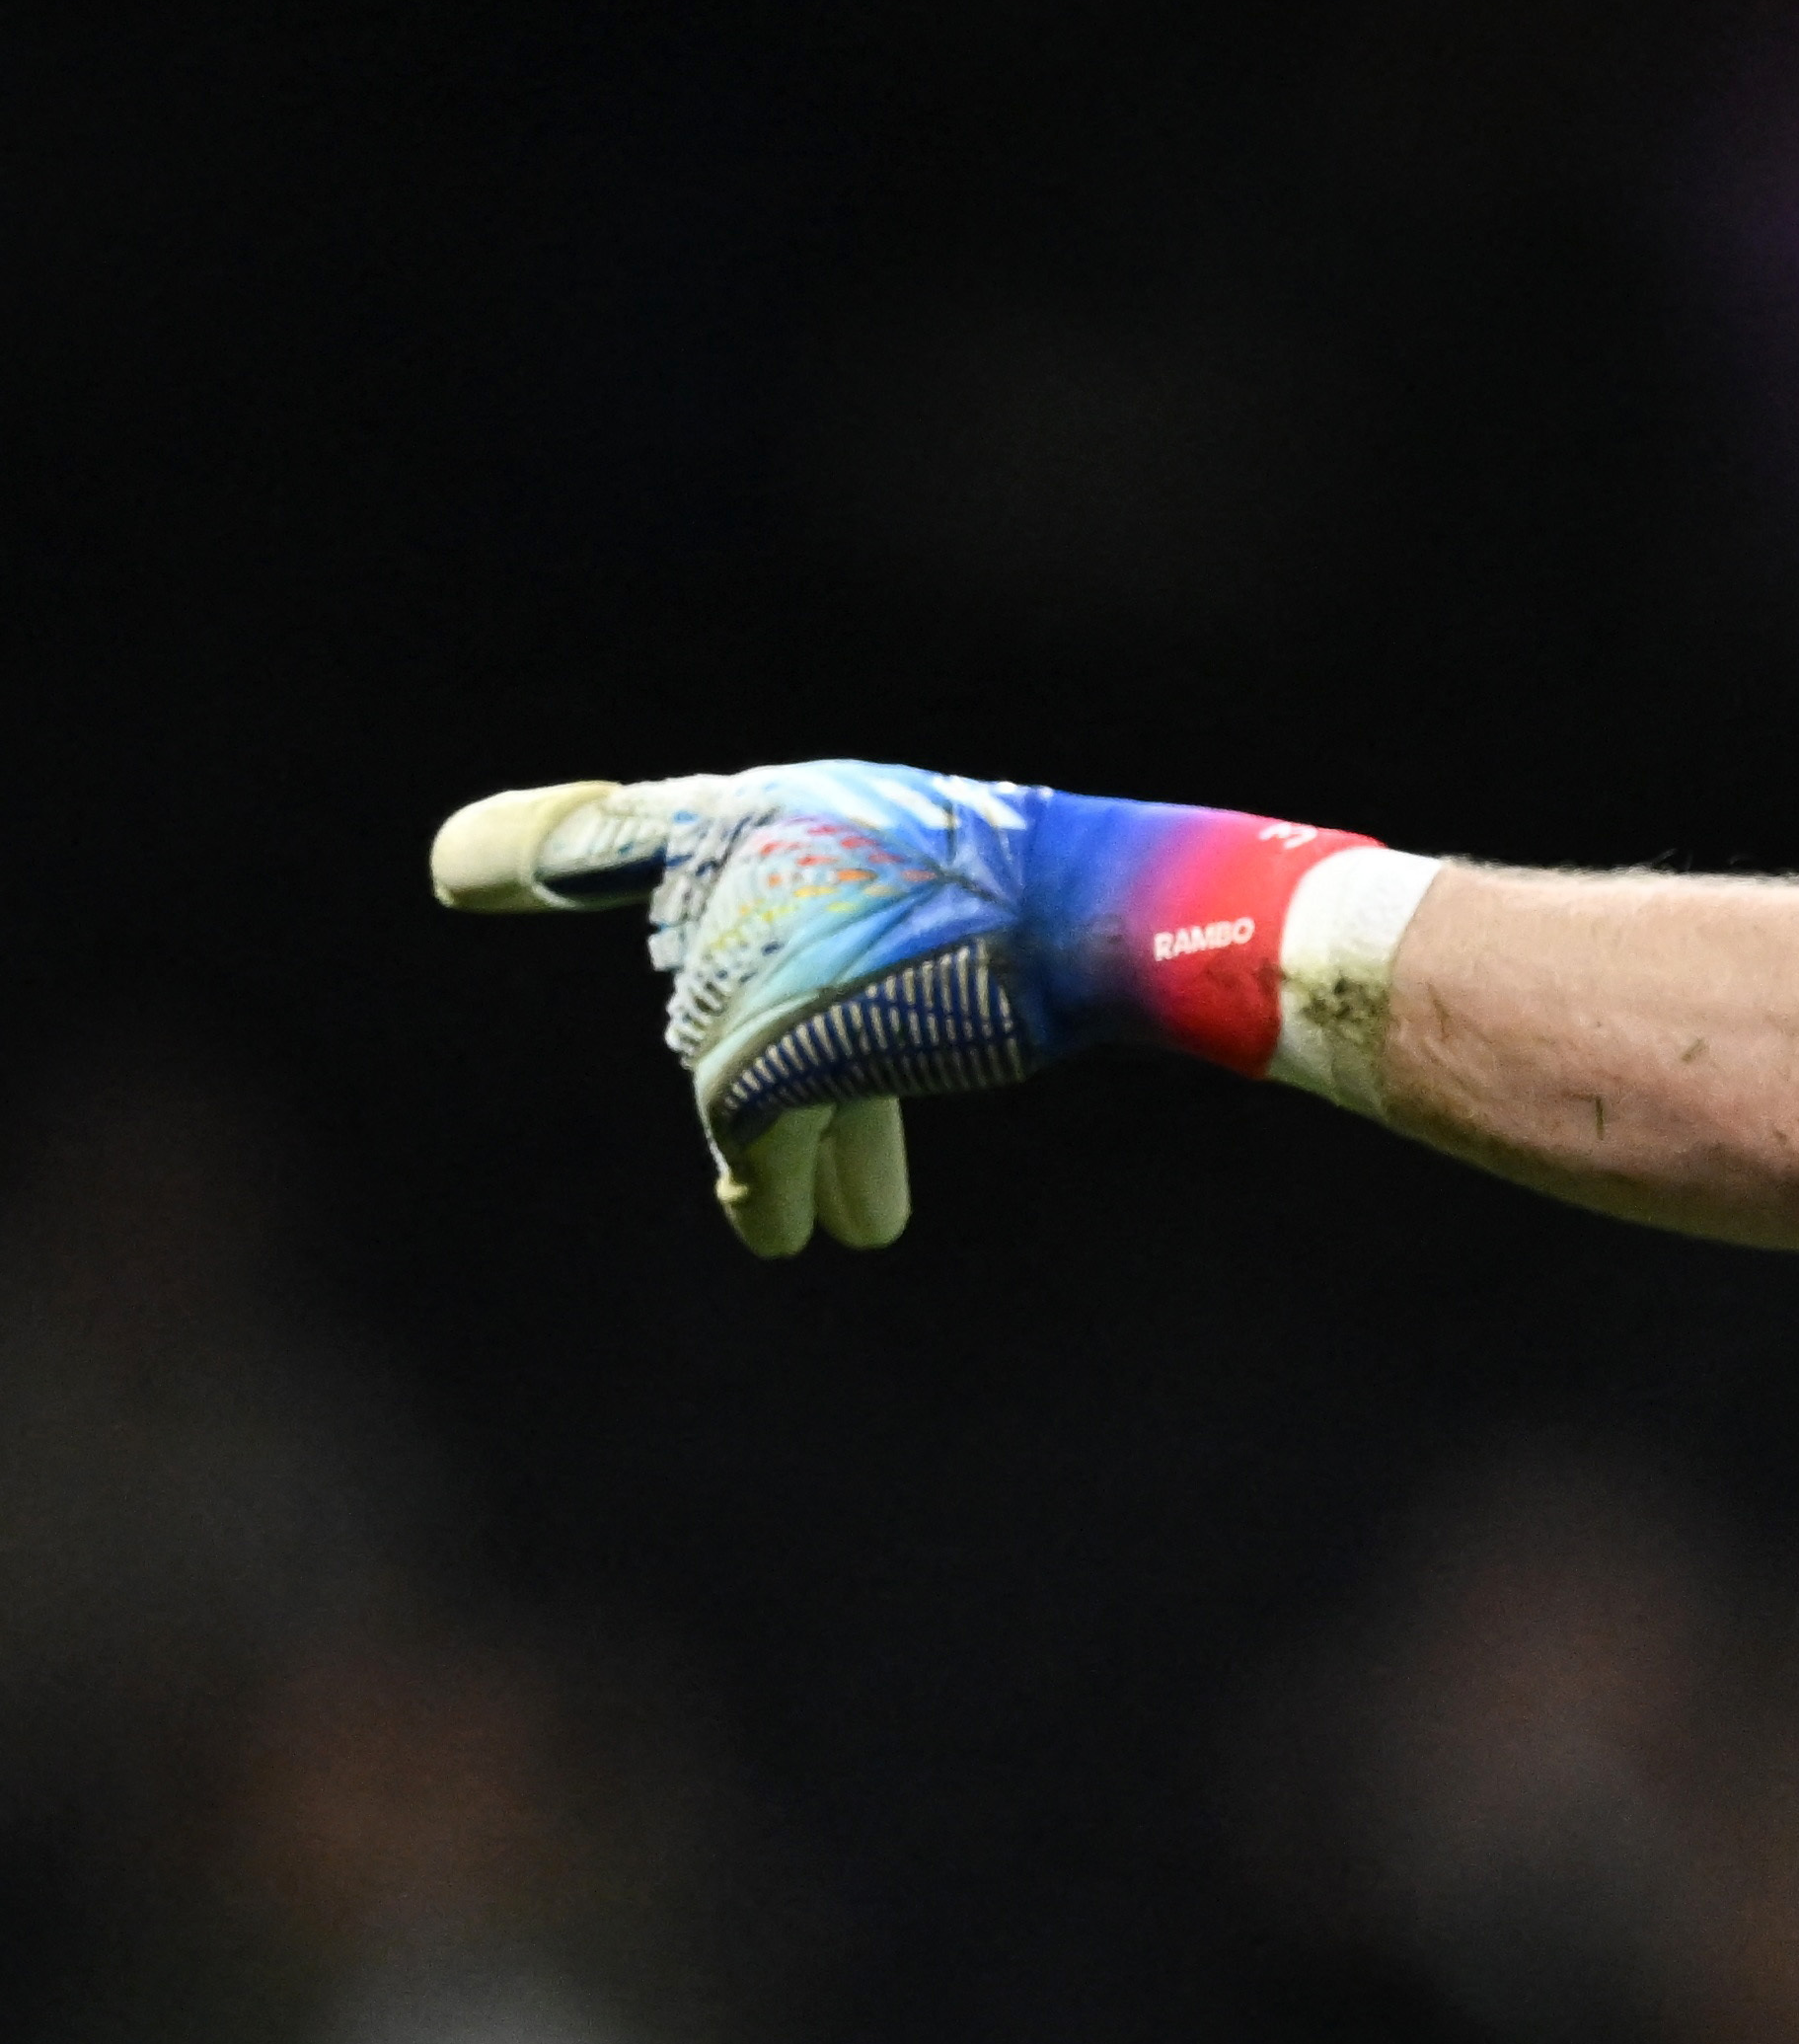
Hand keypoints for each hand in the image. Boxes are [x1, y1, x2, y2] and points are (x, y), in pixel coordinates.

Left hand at [430, 763, 1369, 1252]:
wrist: (1100, 915)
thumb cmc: (1049, 891)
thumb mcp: (929, 874)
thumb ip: (843, 939)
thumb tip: (810, 1072)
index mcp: (762, 811)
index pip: (612, 834)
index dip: (525, 856)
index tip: (453, 874)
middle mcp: (726, 878)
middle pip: (720, 1005)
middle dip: (791, 1079)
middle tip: (852, 1157)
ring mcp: (735, 965)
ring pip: (741, 1079)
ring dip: (794, 1156)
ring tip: (848, 1225)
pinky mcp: (760, 1051)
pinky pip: (750, 1137)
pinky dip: (772, 1189)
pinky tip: (798, 1233)